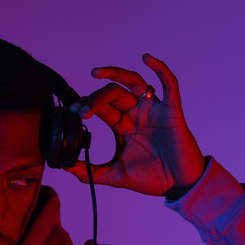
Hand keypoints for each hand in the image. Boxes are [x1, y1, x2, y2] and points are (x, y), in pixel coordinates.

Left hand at [67, 54, 205, 198]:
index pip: (101, 108)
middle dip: (95, 99)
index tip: (72, 112)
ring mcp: (153, 110)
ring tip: (96, 73)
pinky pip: (168, 84)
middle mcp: (136, 113)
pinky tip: (147, 58)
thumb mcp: (115, 175)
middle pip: (112, 94)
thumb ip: (91, 172)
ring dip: (115, 74)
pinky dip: (160, 68)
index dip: (86, 106)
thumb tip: (65, 167)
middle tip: (81, 110)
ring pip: (133, 83)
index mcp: (122, 125)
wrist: (179, 185)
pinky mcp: (172, 111)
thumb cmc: (152, 178)